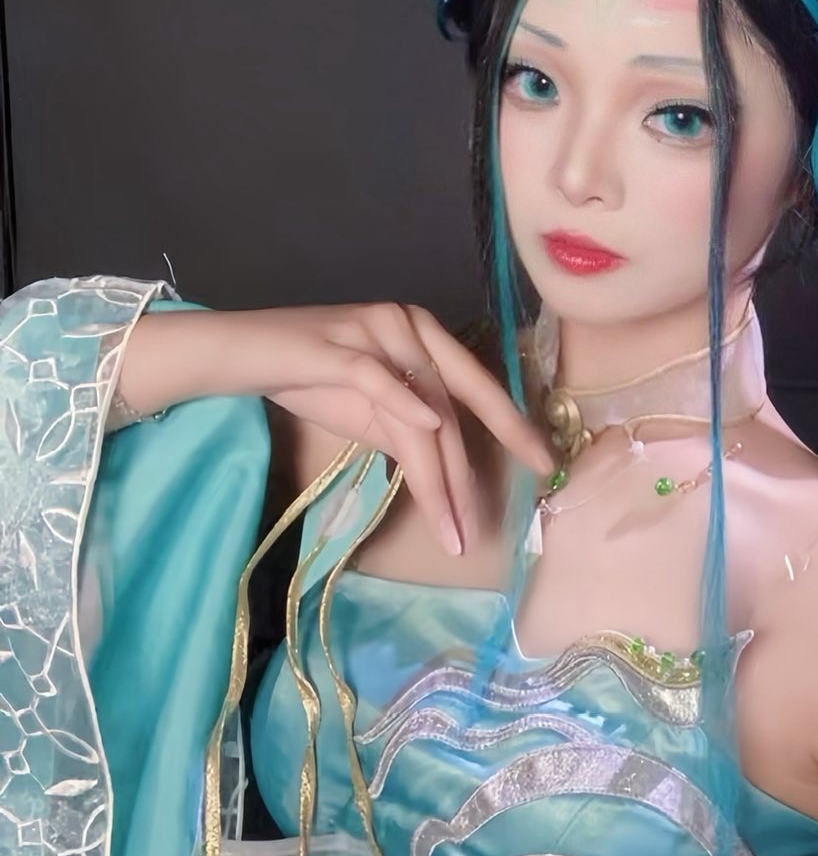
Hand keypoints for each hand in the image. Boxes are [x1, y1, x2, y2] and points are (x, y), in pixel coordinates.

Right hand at [120, 302, 552, 554]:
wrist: (235, 351)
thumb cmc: (304, 376)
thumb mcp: (369, 410)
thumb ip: (409, 430)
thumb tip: (446, 475)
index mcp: (424, 333)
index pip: (478, 385)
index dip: (513, 426)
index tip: (543, 464)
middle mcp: (408, 325)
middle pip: (457, 406)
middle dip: (473, 473)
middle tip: (490, 524)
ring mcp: (374, 331)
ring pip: (422, 412)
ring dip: (439, 479)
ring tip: (451, 531)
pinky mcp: (337, 345)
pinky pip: (377, 379)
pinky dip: (404, 405)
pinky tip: (426, 437)